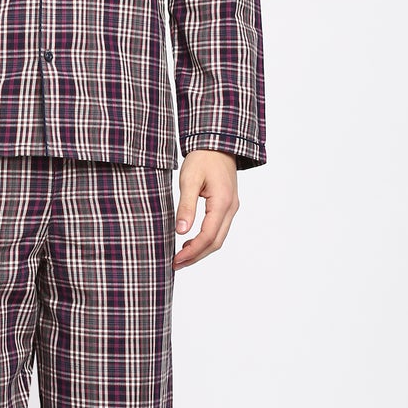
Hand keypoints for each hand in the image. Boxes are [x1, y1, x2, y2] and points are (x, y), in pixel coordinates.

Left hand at [172, 150, 239, 269]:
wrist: (217, 143)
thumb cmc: (202, 158)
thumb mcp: (189, 180)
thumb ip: (186, 206)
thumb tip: (181, 231)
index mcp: (222, 203)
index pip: (208, 236)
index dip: (192, 251)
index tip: (176, 259)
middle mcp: (231, 208)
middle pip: (216, 242)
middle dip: (196, 256)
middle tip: (176, 263)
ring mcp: (231, 208)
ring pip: (218, 238)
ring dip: (201, 250)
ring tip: (181, 257)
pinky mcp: (227, 206)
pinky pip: (218, 229)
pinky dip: (205, 240)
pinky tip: (190, 241)